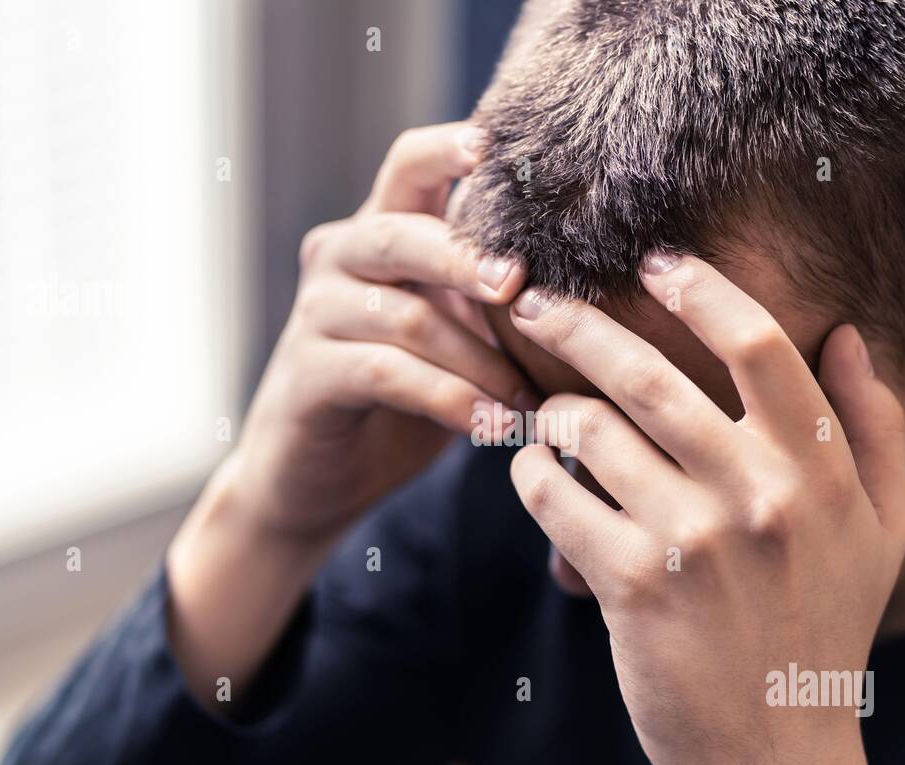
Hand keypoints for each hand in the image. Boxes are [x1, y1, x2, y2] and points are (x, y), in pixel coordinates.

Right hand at [232, 122, 533, 542]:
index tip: (500, 149)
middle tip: (522, 285)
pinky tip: (492, 427)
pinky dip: (451, 399)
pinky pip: (387, 374)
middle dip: (470, 259)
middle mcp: (339, 259)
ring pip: (407, 317)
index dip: (450, 149)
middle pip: (403, 234)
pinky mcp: (308, 376)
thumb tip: (595, 276)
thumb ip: (494, 298)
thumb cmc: (402, 398)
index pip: (408, 166)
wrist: (315, 476)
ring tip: (529, 399)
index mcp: (378, 233)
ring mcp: (316, 316)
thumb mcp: (454, 336)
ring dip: (481, 361)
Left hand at [506, 252, 904, 764]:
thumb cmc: (824, 632)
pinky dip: (532, 474)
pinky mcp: (631, 586)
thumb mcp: (884, 532)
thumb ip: (874, 429)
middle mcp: (758, 495)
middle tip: (534, 301)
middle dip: (578, 324)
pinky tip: (534, 473)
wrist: (776, 755)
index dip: (699, 287)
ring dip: (551, 410)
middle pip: (650, 373)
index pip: (758, 343)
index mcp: (819, 471)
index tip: (654, 262)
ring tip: (540, 411)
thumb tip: (848, 334)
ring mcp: (693, 541)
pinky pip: (555, 497)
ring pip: (590, 429)